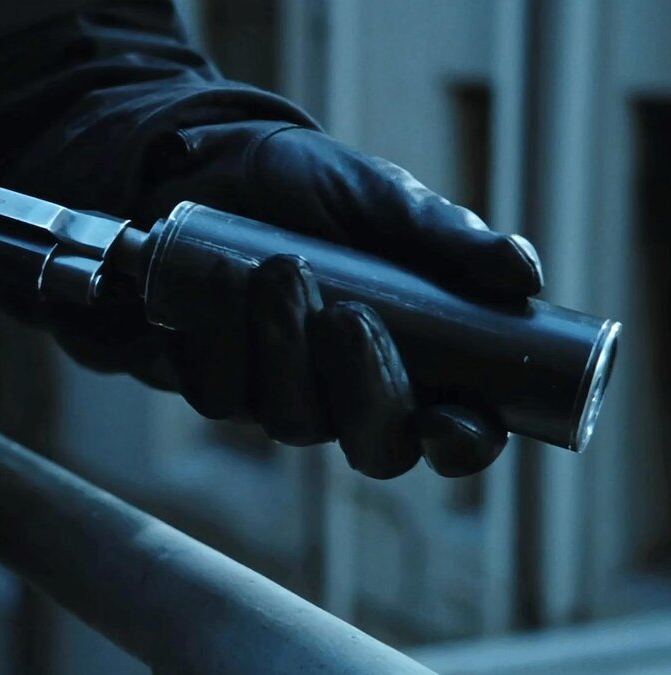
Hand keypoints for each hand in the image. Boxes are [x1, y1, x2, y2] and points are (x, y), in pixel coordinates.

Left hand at [145, 122, 543, 478]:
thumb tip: (523, 273)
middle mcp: (349, 398)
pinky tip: (218, 282)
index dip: (460, 444)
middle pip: (374, 447)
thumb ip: (449, 238)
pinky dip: (220, 339)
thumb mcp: (384, 200)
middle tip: (347, 315)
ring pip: (290, 421)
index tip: (450, 418)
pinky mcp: (215, 384)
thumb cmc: (316, 190)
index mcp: (417, 365)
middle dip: (363, 389)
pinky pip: (218, 393)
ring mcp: (279, 398)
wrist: (219, 164)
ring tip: (277, 269)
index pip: (455, 436)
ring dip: (284, 347)